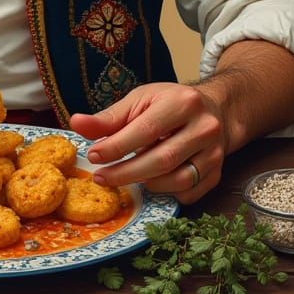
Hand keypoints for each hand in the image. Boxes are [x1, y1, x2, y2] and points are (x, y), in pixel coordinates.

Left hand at [68, 82, 226, 203]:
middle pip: (162, 159)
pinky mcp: (217, 174)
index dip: (117, 146)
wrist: (213, 111)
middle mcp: (204, 127)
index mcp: (183, 102)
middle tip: (101, 177)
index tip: (94, 156)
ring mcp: (214, 153)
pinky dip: (165, 191)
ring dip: (145, 182)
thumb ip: (108, 117)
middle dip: (126, 172)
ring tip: (125, 175)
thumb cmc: (169, 104)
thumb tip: (75, 123)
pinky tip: (151, 180)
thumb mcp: (139, 101)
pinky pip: (188, 193)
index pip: (146, 130)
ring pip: (177, 180)